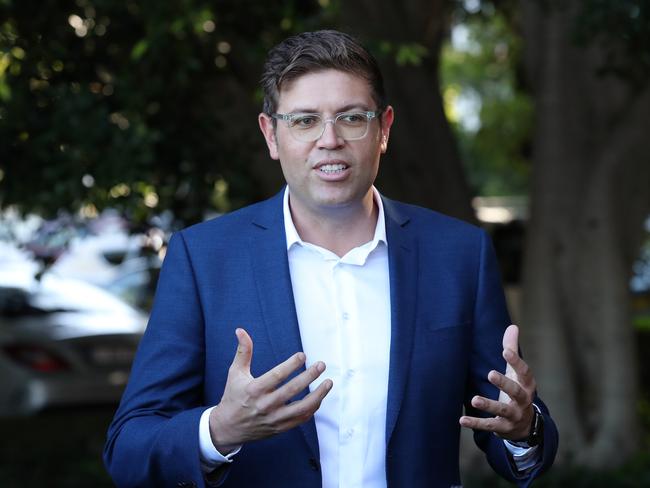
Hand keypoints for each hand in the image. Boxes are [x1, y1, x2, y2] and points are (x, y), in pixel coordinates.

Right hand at [209, 328, 332, 452]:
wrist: (228, 428)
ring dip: (318, 395)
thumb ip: (243, 352)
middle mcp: (265, 405)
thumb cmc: (233, 396)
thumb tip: (241, 330)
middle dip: (309, 376)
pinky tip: (320, 397)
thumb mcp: (235, 373)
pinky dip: (313, 408)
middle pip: (292, 390)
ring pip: (301, 408)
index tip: (303, 355)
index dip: (291, 365)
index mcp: (254, 390)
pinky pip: (301, 419)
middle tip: (321, 365)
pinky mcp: (280, 427)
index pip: (276, 376)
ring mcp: (274, 418)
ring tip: (328, 382)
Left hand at [459, 324, 535, 440]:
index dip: (516, 362)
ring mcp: (514, 416)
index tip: (505, 351)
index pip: (524, 372)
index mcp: (527, 385)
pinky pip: (489, 426)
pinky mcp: (503, 428)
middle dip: (504, 384)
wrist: (526, 425)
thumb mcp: (516, 372)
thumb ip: (512, 350)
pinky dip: (476, 423)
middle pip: (515, 392)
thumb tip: (513, 326)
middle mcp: (523, 401)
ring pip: (502, 411)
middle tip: (490, 373)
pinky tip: (461, 420)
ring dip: (488, 405)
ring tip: (474, 399)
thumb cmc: (518, 390)